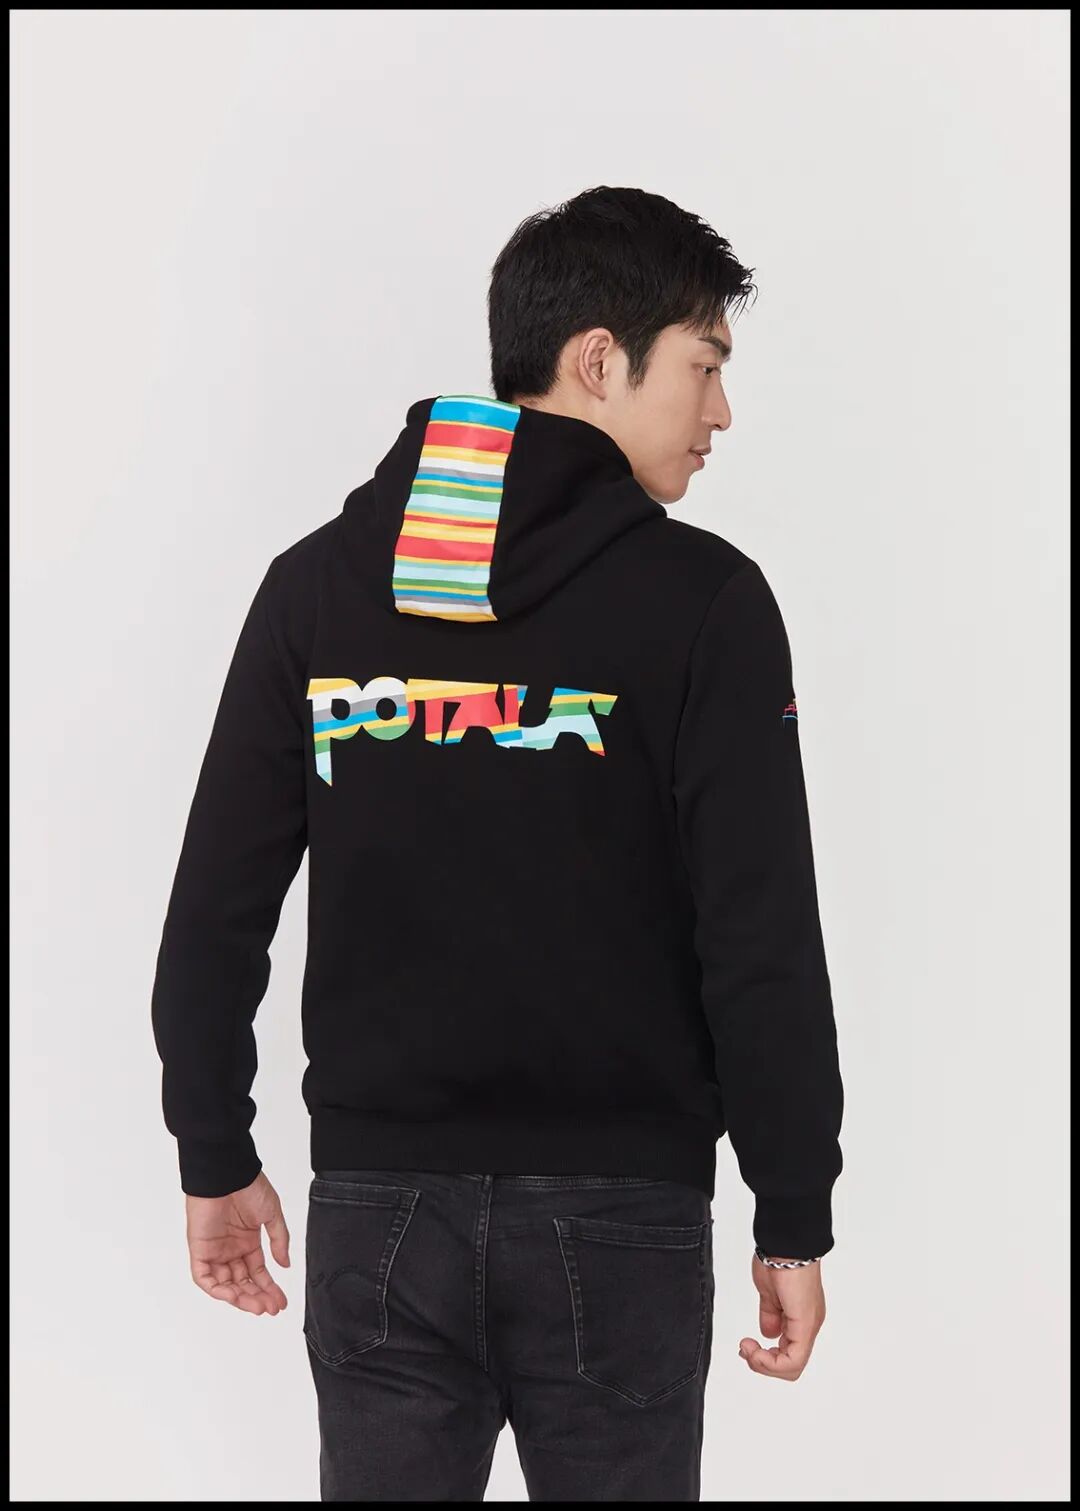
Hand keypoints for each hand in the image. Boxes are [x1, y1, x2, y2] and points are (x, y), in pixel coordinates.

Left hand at [185, 1170, 290, 1314]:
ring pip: (225, 1284)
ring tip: (257, 1305)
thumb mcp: (272, 1214)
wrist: (227, 1173)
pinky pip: (205, 1277)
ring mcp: (215, 1250)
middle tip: (271, 1308)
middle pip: (243, 1282)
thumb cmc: (249, 1186)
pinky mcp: (199, 1249)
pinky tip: (234, 1295)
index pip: (258, 1272)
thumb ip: (279, 1241)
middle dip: (257, 1297)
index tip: (281, 1302)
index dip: (269, 1288)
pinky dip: (217, 1289)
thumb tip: (285, 1265)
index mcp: (248, 1241)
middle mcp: (231, 1249)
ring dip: (240, 1297)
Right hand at [738, 1252, 826, 1379]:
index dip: (765, 1358)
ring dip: (764, 1364)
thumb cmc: (778, 1259)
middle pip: (790, 1366)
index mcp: (801, 1318)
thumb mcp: (769, 1293)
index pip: (788, 1353)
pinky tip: (754, 1349)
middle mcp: (808, 1325)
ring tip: (747, 1348)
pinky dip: (770, 1362)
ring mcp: (809, 1326)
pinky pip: (793, 1360)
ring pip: (792, 1367)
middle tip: (745, 1349)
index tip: (746, 1344)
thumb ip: (770, 1315)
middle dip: (763, 1364)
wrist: (787, 1244)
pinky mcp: (805, 1325)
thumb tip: (769, 1334)